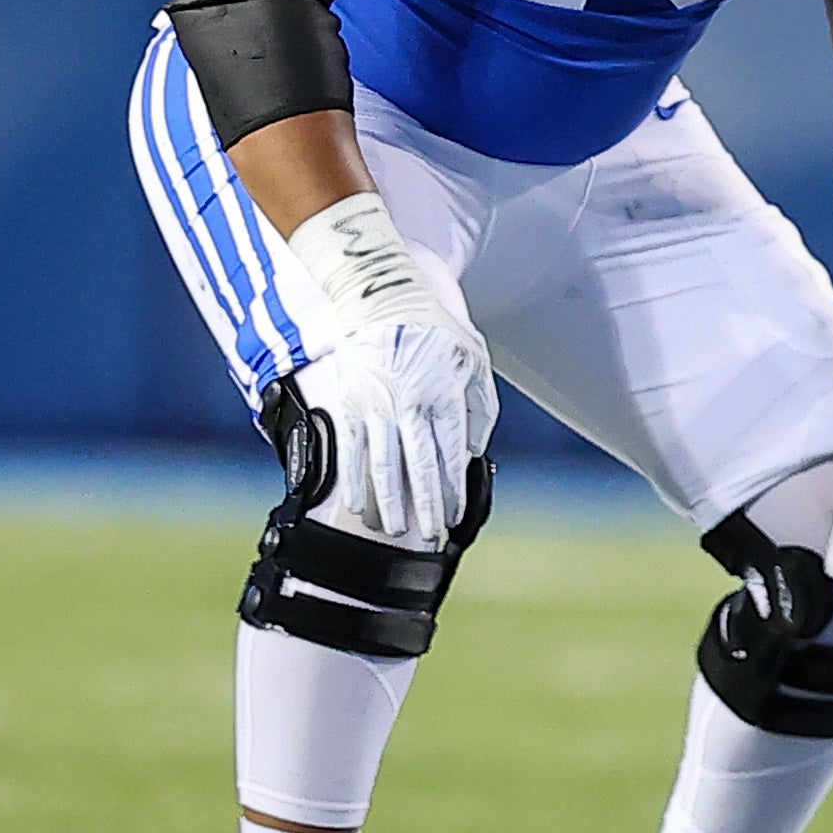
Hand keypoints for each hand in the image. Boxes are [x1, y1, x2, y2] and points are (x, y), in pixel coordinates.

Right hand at [291, 317, 496, 549]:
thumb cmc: (437, 329)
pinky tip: (359, 504)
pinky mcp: (352, 402)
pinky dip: (355, 480)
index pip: (451, 454)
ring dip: (390, 502)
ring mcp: (378, 404)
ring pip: (385, 464)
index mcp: (446, 394)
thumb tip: (472, 452)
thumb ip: (480, 407)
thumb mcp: (475, 360)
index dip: (452, 490)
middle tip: (428, 536)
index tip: (452, 517)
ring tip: (396, 529)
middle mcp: (412, 403)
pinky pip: (353, 450)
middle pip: (420, 467)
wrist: (385, 296)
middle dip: (425, 506)